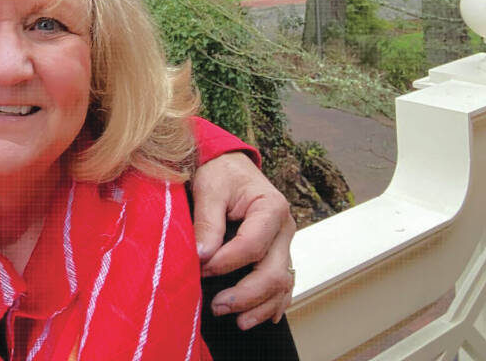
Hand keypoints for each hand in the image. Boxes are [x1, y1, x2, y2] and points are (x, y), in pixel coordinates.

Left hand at [191, 151, 296, 328]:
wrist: (229, 164)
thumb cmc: (219, 173)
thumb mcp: (209, 189)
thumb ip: (207, 222)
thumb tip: (202, 256)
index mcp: (271, 207)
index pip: (252, 245)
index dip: (227, 262)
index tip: (201, 268)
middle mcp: (284, 228)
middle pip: (274, 272)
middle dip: (246, 295)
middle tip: (216, 306)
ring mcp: (284, 243)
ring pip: (282, 284)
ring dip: (260, 306)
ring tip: (236, 320)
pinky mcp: (278, 253)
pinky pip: (282, 284)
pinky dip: (272, 304)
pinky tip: (256, 317)